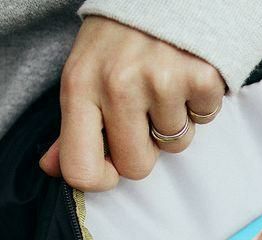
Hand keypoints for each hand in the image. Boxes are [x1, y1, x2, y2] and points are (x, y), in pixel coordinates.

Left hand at [40, 16, 225, 191]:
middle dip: (147, 148)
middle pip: (136, 167)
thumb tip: (54, 169)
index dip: (102, 178)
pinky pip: (204, 120)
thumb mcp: (86, 72)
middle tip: (146, 112)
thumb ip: (73, 125)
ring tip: (168, 84)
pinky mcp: (200, 78)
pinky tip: (189, 77)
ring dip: (176, 121)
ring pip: (175, 145)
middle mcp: (117, 85)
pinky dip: (201, 104)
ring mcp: (161, 81)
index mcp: (79, 87)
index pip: (81, 169)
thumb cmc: (122, 36)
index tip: (113, 166)